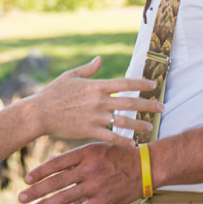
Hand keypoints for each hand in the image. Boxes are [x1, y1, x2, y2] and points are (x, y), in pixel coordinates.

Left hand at [18, 142, 141, 203]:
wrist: (146, 167)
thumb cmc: (119, 156)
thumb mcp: (97, 148)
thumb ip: (75, 156)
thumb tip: (51, 160)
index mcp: (86, 152)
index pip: (57, 163)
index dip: (39, 172)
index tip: (26, 178)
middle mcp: (90, 168)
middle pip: (56, 182)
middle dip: (36, 191)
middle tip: (20, 198)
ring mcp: (97, 186)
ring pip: (65, 197)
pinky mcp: (104, 201)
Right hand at [29, 56, 159, 146]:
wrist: (39, 113)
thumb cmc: (53, 93)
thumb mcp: (70, 76)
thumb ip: (88, 69)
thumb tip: (100, 59)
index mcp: (96, 86)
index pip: (125, 83)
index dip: (141, 84)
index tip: (154, 85)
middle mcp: (99, 100)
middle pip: (130, 102)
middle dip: (149, 105)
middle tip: (162, 107)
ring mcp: (95, 116)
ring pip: (124, 121)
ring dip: (139, 125)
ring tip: (150, 127)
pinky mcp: (89, 131)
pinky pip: (111, 137)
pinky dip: (123, 141)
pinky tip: (132, 143)